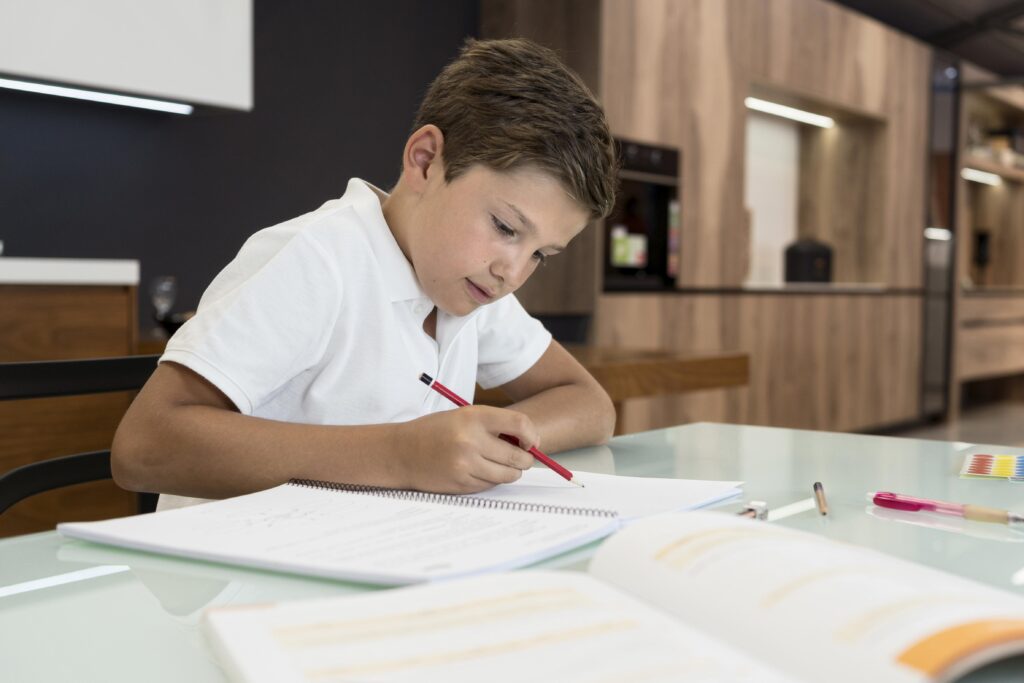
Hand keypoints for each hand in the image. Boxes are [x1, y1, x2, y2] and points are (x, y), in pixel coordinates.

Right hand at [394, 406, 538, 493]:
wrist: (401, 452)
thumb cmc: (436, 431)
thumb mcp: (464, 416)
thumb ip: (494, 425)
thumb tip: (529, 442)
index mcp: (473, 417)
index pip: (520, 424)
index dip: (532, 435)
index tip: (531, 442)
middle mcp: (471, 441)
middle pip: (518, 456)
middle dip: (525, 460)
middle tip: (522, 458)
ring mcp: (466, 465)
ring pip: (508, 475)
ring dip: (510, 472)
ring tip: (499, 464)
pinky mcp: (462, 483)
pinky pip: (491, 485)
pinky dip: (491, 480)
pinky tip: (478, 470)